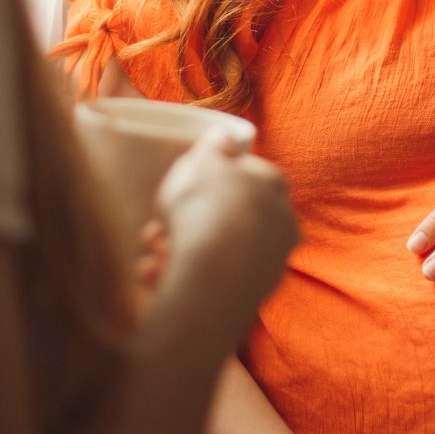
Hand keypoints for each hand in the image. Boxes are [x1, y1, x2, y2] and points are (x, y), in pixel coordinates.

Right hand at [154, 129, 299, 318]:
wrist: (214, 274)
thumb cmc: (205, 206)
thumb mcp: (201, 159)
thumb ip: (213, 145)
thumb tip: (224, 136)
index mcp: (274, 185)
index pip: (248, 174)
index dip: (214, 178)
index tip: (187, 185)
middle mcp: (282, 223)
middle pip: (230, 216)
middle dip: (192, 219)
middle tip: (160, 225)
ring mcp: (270, 263)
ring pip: (219, 251)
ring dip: (182, 250)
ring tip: (152, 251)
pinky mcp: (252, 298)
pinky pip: (212, 281)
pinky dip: (185, 277)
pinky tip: (156, 275)